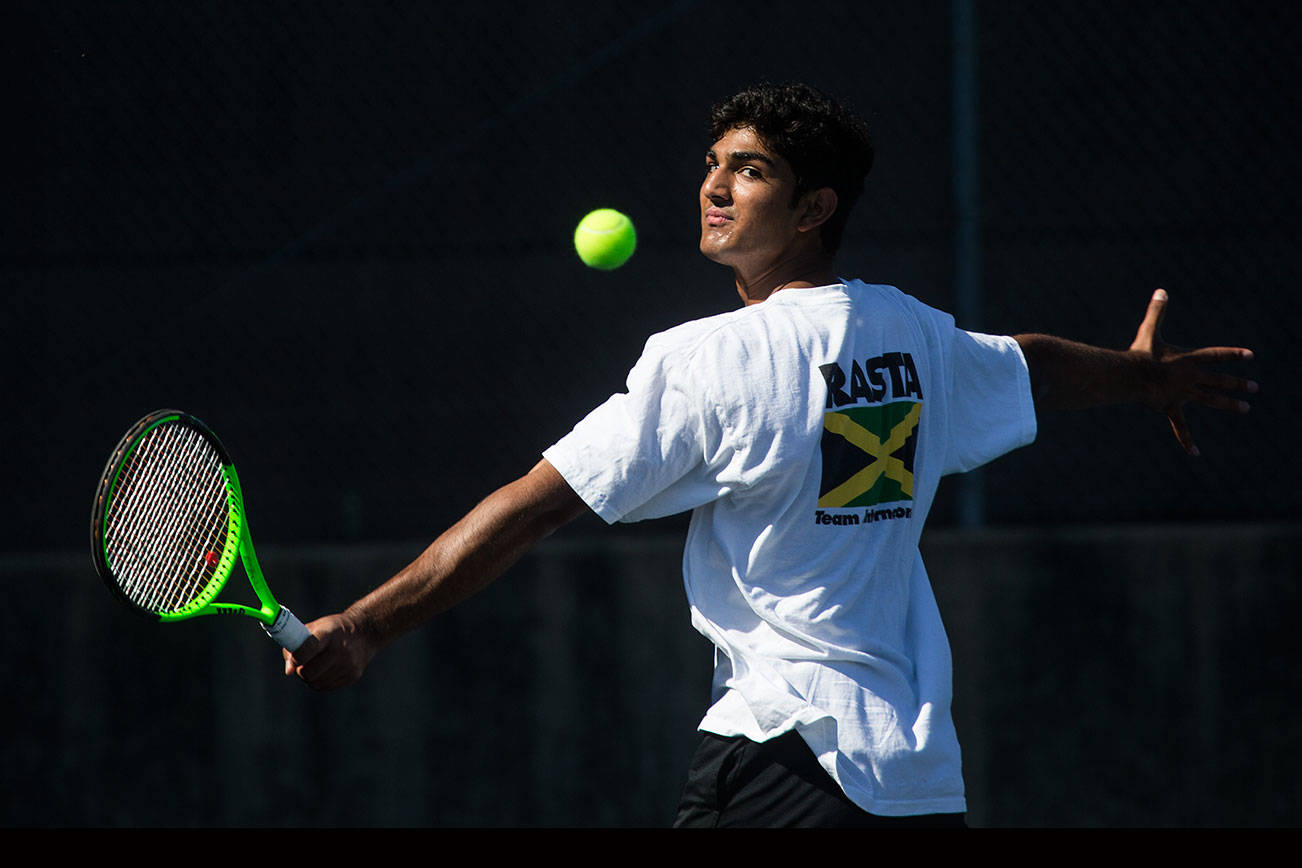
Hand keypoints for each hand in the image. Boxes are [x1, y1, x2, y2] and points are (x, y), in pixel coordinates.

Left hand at [282, 610, 378, 690]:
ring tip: (315, 665)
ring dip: (310, 677)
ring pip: (315, 683)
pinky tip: (325, 669)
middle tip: (302, 664)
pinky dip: (320, 681)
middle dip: (301, 671)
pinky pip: (326, 687)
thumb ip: (296, 646)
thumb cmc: (333, 630)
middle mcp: (340, 650)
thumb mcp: (315, 628)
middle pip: (308, 672)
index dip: (295, 658)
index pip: (306, 650)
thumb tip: (289, 671)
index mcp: (328, 634)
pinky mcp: (352, 676)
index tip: (294, 659)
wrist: (365, 633)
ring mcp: (348, 665)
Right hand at [1129, 288, 1256, 455]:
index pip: (1216, 355)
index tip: (1249, 355)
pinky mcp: (1170, 407)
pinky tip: (1196, 453)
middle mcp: (1191, 377)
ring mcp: (1183, 394)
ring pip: (1211, 400)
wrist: (1130, 376)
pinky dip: (1187, 440)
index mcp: (1188, 359)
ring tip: (1246, 408)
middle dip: (1238, 383)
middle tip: (1254, 387)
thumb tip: (1161, 291)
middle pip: (1219, 380)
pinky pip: (1180, 427)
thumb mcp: (1150, 331)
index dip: (1233, 354)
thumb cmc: (1139, 354)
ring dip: (1229, 404)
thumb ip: (1157, 312)